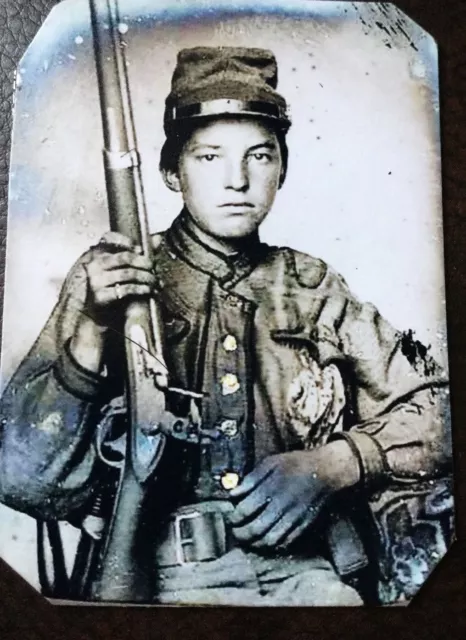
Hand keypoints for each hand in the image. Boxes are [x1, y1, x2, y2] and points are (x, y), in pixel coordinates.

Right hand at [69, 232, 156, 372]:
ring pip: (129, 273)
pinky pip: (127, 289)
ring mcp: (96, 282)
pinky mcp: (101, 296)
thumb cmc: (111, 291)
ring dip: (147, 278)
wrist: (96, 318)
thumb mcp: (121, 271)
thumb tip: (157, 239)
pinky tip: (150, 291)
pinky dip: (143, 289)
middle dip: (144, 263)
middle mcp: (94, 267)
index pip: (107, 238)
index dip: (125, 240)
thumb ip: (138, 254)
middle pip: (125, 257)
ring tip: (155, 282)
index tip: (139, 248)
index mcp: (96, 256)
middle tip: (154, 269)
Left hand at [228, 441, 359, 549]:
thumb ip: (251, 479)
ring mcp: (294, 517)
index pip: (246, 510)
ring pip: (270, 539)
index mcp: (271, 487)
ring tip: (249, 539)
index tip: (231, 518)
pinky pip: (286, 542)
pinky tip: (266, 540)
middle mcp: (282, 505)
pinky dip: (273, 545)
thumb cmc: (295, 463)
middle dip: (241, 534)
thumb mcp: (270, 463)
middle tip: (235, 532)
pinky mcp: (304, 525)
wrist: (326, 471)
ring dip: (255, 543)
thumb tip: (233, 494)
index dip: (234, 517)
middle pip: (255, 528)